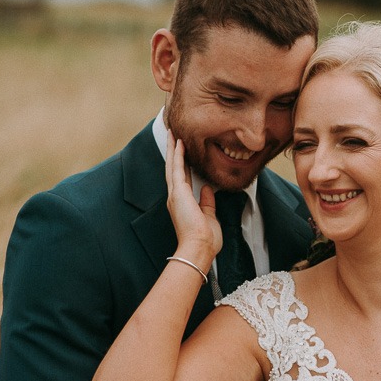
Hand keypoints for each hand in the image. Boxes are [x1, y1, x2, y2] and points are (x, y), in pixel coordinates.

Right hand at [164, 135, 220, 264]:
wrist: (199, 248)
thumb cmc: (205, 238)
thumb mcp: (209, 216)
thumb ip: (207, 202)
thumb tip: (208, 189)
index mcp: (182, 202)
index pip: (182, 177)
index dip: (181, 163)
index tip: (182, 151)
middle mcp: (176, 197)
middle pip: (173, 168)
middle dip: (173, 151)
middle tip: (173, 135)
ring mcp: (175, 194)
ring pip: (172, 165)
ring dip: (173, 148)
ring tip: (173, 133)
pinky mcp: (178, 193)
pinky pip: (176, 169)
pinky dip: (177, 155)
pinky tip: (179, 143)